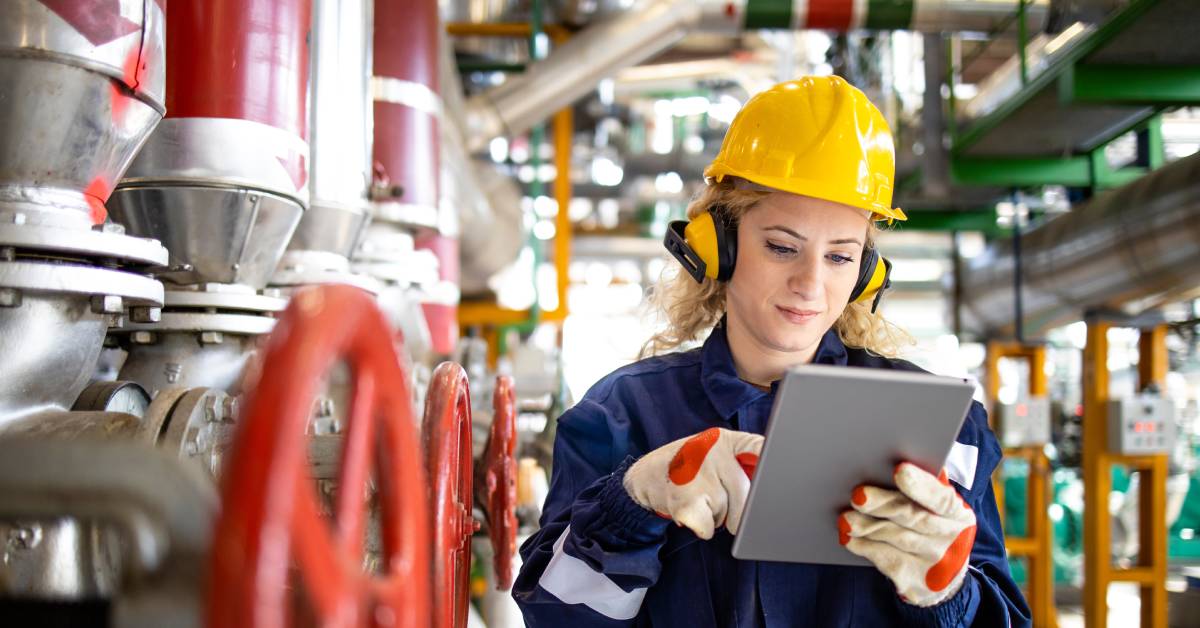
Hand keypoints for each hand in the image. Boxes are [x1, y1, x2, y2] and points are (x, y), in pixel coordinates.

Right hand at [622, 427, 761, 539]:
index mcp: (724, 440)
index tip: (779, 468)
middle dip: (740, 508)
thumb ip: (743, 461)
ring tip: (700, 498)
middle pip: (748, 494)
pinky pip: (711, 529)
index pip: (757, 446)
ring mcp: (698, 478)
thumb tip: (770, 490)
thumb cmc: (689, 467)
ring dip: (719, 516)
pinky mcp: (686, 503)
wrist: (646, 476)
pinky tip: (691, 509)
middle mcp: (712, 454)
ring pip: (730, 515)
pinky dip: (703, 528)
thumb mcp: (714, 452)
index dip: (771, 458)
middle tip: (718, 496)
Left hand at [839, 462, 976, 606]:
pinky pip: (886, 560)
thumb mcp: (941, 510)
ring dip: (867, 527)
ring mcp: (933, 563)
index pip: (941, 498)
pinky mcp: (914, 581)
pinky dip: (865, 547)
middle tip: (858, 495)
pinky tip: (850, 537)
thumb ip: (927, 488)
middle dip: (883, 504)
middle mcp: (950, 538)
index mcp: (958, 513)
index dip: (921, 486)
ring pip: (895, 539)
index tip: (900, 471)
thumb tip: (900, 464)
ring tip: (845, 518)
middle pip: (913, 518)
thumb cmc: (934, 527)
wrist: (944, 577)